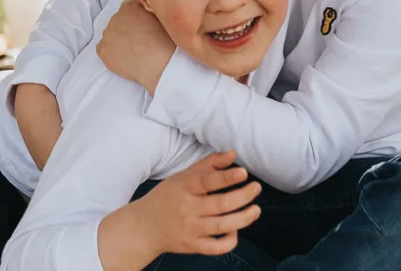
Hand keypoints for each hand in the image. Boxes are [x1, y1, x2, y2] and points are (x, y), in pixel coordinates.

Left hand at [97, 0, 175, 94]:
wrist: (159, 63)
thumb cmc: (165, 40)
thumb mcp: (160, 17)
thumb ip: (148, 11)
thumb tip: (145, 12)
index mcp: (129, 6)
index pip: (128, 8)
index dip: (135, 18)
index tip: (142, 26)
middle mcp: (115, 17)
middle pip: (118, 21)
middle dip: (126, 28)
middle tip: (139, 40)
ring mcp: (107, 34)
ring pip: (110, 35)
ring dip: (118, 40)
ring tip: (132, 51)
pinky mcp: (103, 51)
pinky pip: (102, 49)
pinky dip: (110, 52)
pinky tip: (122, 58)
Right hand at [138, 150, 261, 256]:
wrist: (144, 227)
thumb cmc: (167, 197)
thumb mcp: (183, 176)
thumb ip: (210, 164)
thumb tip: (234, 154)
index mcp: (184, 187)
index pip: (208, 181)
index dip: (227, 177)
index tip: (243, 172)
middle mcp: (188, 209)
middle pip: (220, 204)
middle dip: (243, 196)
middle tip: (256, 188)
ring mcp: (190, 229)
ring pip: (222, 226)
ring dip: (243, 218)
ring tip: (256, 209)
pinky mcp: (193, 246)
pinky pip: (216, 247)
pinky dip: (229, 240)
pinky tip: (235, 230)